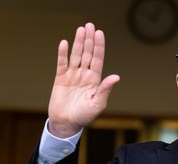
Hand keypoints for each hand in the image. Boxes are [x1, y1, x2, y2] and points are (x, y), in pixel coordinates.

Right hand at [48, 23, 119, 137]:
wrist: (67, 124)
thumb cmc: (84, 116)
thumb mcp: (98, 104)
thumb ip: (105, 89)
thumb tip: (116, 77)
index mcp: (95, 80)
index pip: (98, 59)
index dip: (99, 46)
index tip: (99, 33)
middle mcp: (85, 75)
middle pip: (87, 53)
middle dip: (89, 40)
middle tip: (90, 25)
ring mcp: (73, 76)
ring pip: (76, 56)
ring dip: (78, 43)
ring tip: (80, 29)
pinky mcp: (61, 79)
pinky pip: (62, 64)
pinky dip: (63, 54)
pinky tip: (65, 43)